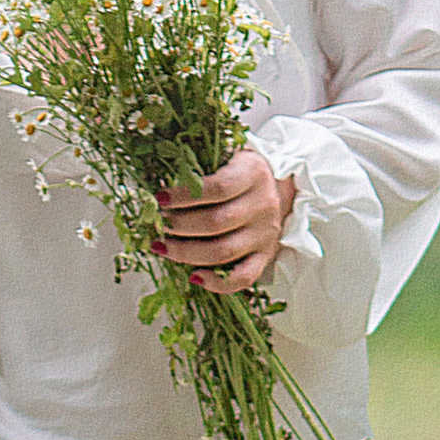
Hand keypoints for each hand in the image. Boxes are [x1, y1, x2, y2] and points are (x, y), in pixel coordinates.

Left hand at [156, 148, 297, 293]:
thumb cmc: (241, 171)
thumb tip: (161, 187)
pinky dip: (217, 283)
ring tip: (162, 247)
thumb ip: (202, 166)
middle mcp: (262, 205)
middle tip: (159, 224)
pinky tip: (193, 277)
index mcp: (253, 174)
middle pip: (215, 222)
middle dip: (179, 226)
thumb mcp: (227, 156)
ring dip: (186, 253)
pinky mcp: (265, 256)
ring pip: (223, 252)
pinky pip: (243, 278)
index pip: (217, 188)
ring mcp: (265, 234)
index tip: (160, 199)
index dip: (184, 195)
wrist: (280, 186)